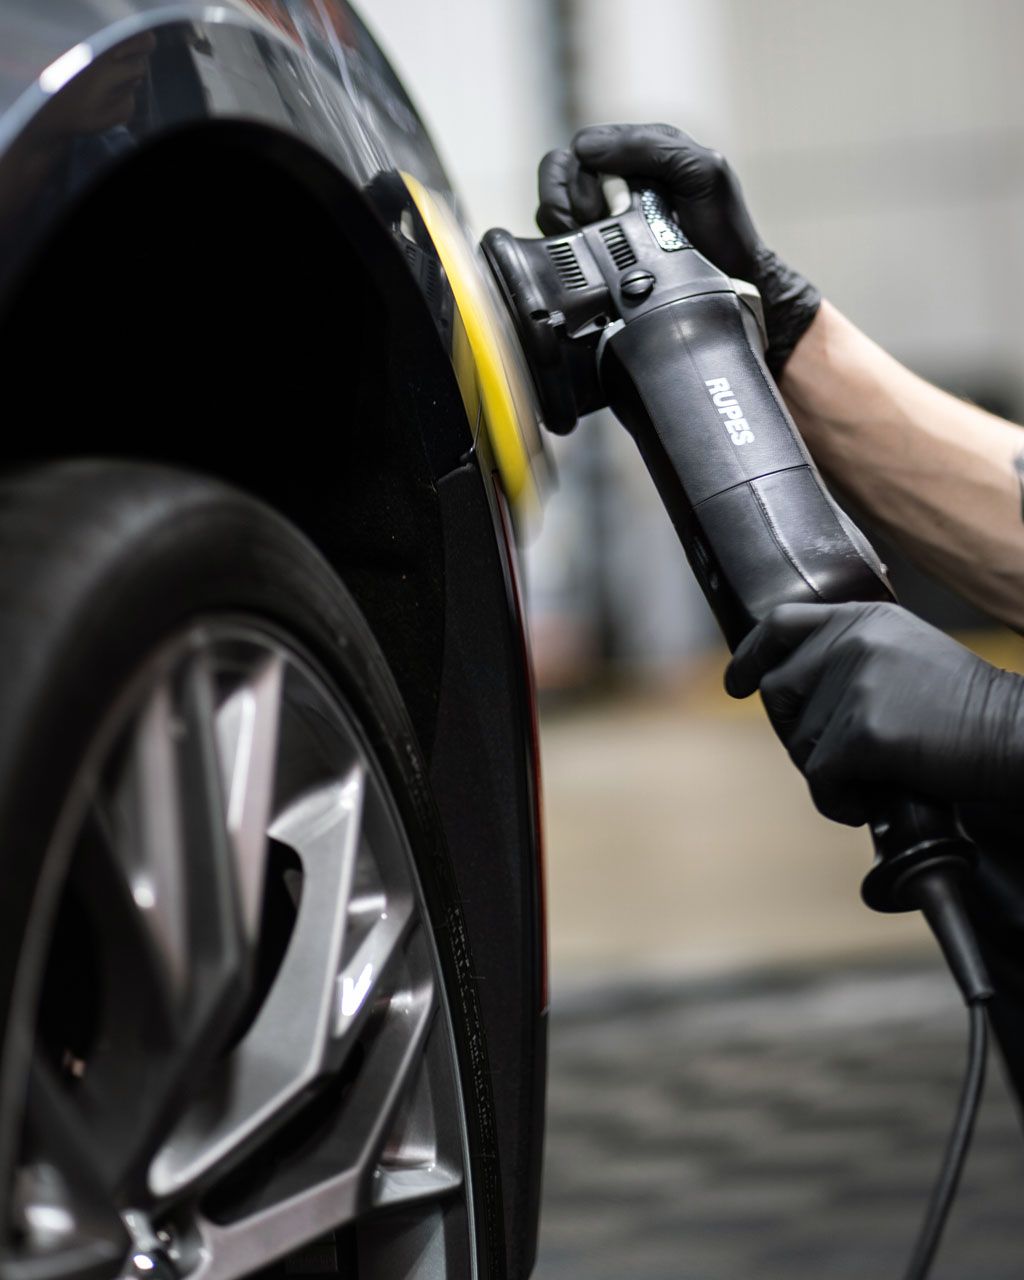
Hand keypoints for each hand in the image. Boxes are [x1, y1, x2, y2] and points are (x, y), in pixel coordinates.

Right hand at [536, 122, 819, 374]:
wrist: (730, 284)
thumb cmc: (722, 229)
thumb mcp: (702, 171)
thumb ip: (651, 146)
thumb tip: (585, 148)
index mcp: (639, 152)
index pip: (583, 147)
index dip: (583, 175)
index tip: (600, 205)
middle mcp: (617, 179)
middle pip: (560, 173)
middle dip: (568, 201)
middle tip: (592, 225)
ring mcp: (603, 215)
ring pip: (553, 206)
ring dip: (564, 224)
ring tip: (588, 242)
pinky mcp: (596, 249)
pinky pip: (559, 238)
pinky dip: (565, 246)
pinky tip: (587, 258)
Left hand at [725, 602, 1023, 824]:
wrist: (1014, 735)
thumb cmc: (965, 708)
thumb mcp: (907, 653)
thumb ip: (854, 655)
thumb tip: (800, 693)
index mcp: (862, 620)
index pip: (781, 624)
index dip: (751, 656)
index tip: (736, 683)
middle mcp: (851, 643)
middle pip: (778, 691)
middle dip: (794, 733)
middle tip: (832, 759)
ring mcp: (855, 684)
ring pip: (800, 743)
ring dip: (827, 773)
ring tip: (870, 780)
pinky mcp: (862, 731)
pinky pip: (821, 778)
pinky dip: (838, 802)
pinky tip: (870, 802)